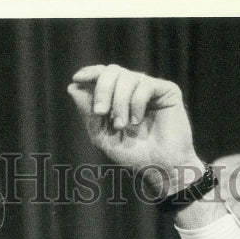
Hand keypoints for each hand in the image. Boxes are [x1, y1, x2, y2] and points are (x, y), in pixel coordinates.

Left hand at [67, 64, 204, 196]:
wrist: (160, 168)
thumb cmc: (133, 156)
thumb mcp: (103, 136)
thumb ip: (88, 113)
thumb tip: (72, 87)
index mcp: (119, 98)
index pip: (103, 75)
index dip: (90, 73)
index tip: (77, 78)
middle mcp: (134, 90)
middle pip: (112, 71)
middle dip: (102, 90)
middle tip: (100, 112)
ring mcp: (150, 89)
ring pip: (127, 77)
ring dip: (119, 103)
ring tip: (122, 125)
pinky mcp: (167, 91)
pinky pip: (144, 85)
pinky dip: (136, 104)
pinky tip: (137, 121)